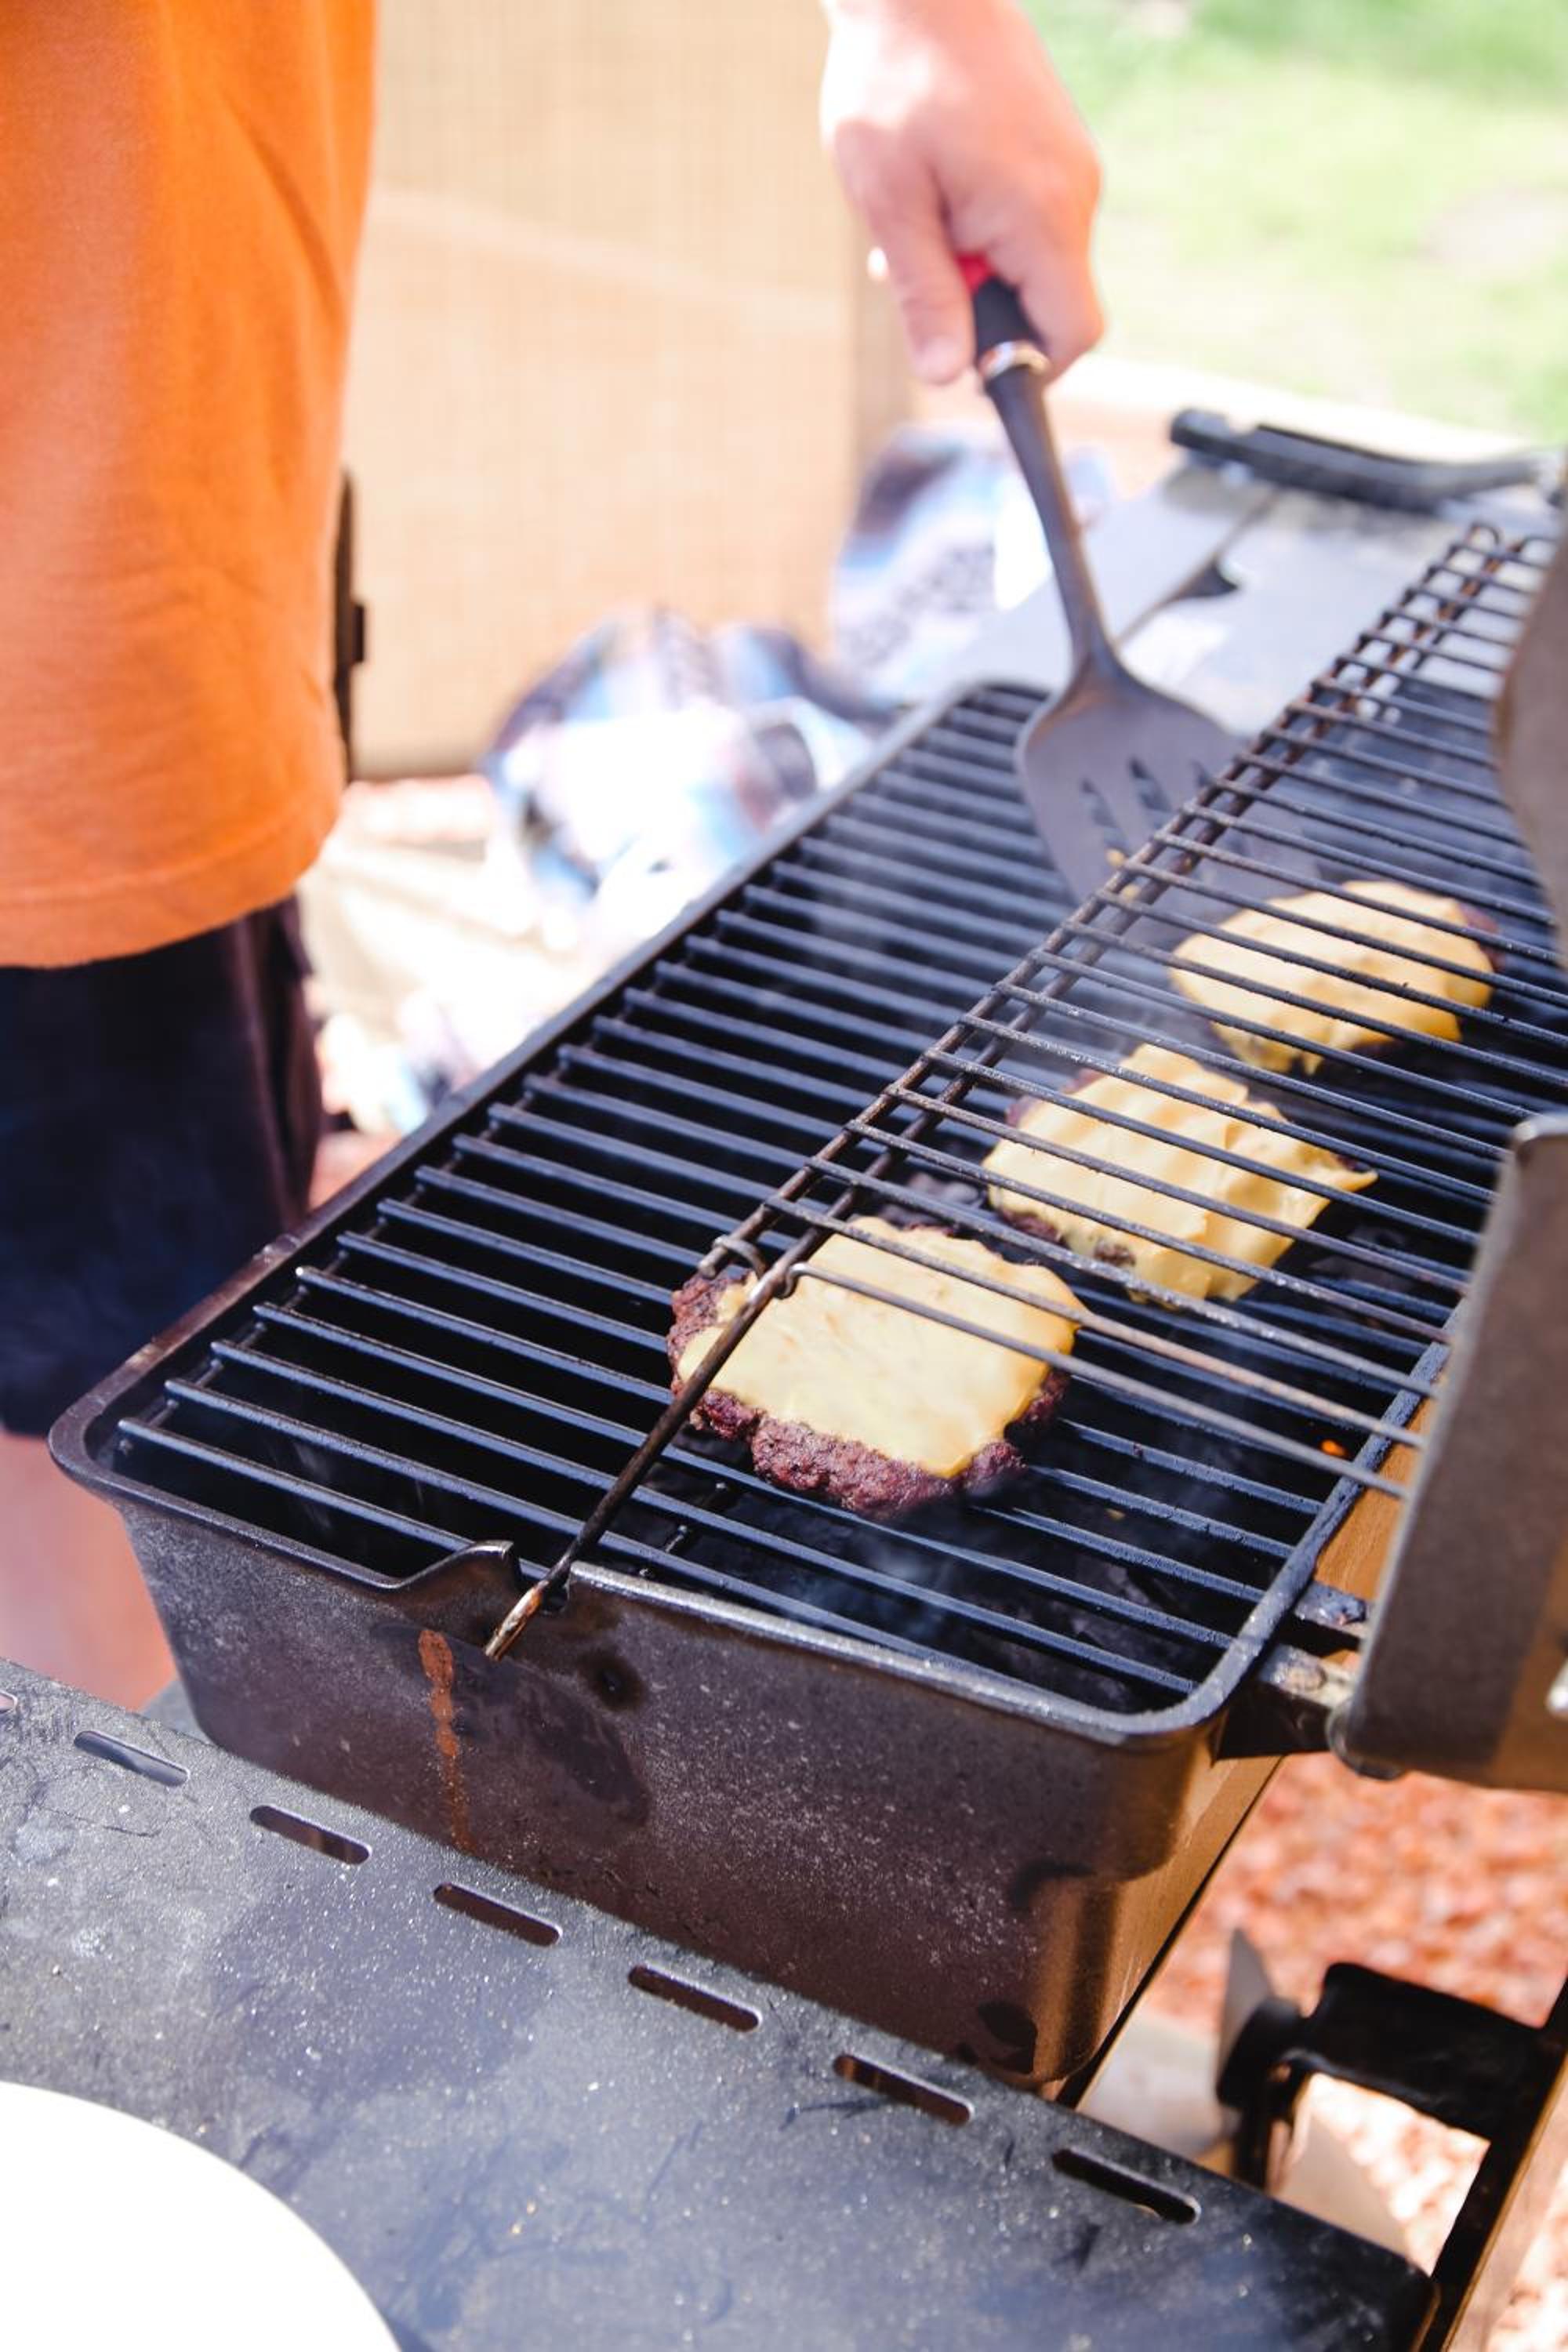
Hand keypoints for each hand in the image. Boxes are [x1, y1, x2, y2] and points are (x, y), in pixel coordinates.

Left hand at [821, 0, 1102, 384]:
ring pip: (1035, 261)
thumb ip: (926, 295)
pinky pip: (1031, 220)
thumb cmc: (895, 82)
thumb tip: (947, 375)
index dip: (1028, 368)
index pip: (1072, 333)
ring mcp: (1071, 167)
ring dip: (976, 265)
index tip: (972, 366)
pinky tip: (937, 191)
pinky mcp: (1056, 149)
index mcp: (1041, 215)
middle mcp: (1074, 194)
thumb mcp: (892, 204)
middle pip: (1051, 303)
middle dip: (984, 311)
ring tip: (918, 218)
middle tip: (916, 270)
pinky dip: (984, 228)